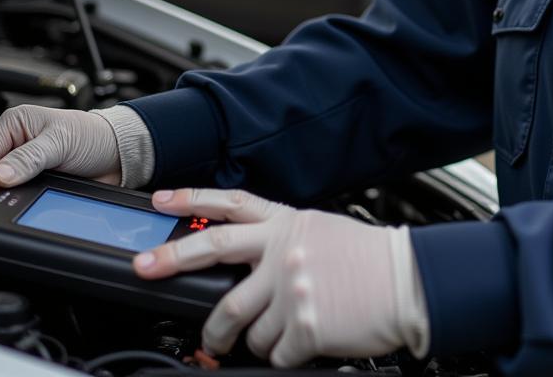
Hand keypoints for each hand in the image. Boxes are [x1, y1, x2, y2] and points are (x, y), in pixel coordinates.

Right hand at [0, 105, 120, 187]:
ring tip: (30, 194)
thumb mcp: (61, 142)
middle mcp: (17, 141)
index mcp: (16, 122)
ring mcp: (24, 162)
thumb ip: (29, 158)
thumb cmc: (95, 135)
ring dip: (13, 194)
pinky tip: (34, 198)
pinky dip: (23, 199)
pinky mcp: (33, 178)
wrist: (118, 153)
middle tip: (14, 196)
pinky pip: (19, 194)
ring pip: (4, 185)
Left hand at [134, 188, 426, 367]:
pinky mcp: (302, 324)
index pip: (232, 204)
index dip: (193, 199)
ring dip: (240, 338)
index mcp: (289, 223)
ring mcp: (290, 286)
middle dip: (171, 260)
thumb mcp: (322, 231)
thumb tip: (246, 263)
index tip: (162, 199)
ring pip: (237, 321)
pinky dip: (282, 353)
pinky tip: (301, 343)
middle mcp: (283, 249)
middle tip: (146, 269)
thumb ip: (282, 240)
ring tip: (250, 341)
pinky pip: (272, 352)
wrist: (407, 281)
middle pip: (214, 251)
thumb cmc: (369, 259)